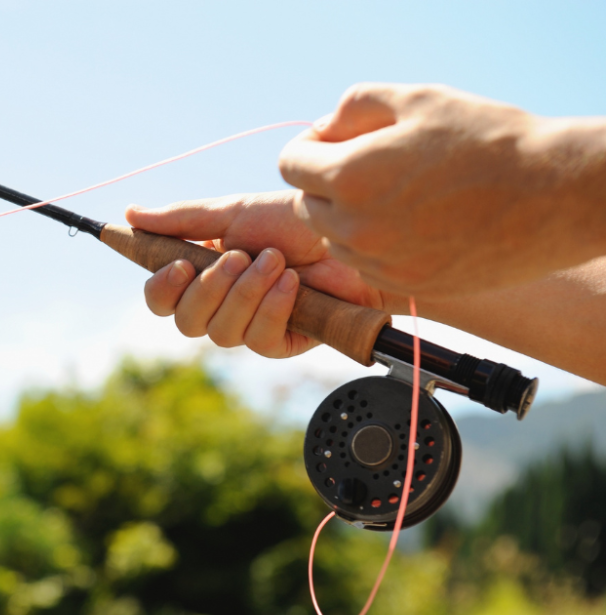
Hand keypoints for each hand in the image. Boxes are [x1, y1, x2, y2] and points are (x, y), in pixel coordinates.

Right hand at [127, 192, 391, 357]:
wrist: (348, 234)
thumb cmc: (294, 222)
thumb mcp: (233, 213)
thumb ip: (181, 220)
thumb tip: (130, 213)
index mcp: (201, 273)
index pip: (161, 299)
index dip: (162, 288)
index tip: (179, 264)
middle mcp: (220, 305)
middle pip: (185, 322)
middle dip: (210, 289)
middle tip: (239, 256)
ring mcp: (249, 326)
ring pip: (220, 332)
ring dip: (247, 292)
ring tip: (276, 262)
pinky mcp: (280, 343)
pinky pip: (258, 338)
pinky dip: (273, 306)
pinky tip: (293, 285)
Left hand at [279, 83, 605, 297]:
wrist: (551, 196)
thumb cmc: (486, 139)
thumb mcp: (417, 99)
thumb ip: (354, 106)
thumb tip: (322, 129)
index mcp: (350, 177)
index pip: (290, 164)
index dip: (308, 147)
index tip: (332, 142)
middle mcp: (354, 228)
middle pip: (305, 204)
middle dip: (326, 182)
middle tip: (371, 165)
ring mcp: (378, 264)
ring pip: (334, 239)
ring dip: (349, 217)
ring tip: (399, 195)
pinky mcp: (403, 286)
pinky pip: (365, 264)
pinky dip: (376, 245)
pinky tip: (416, 224)